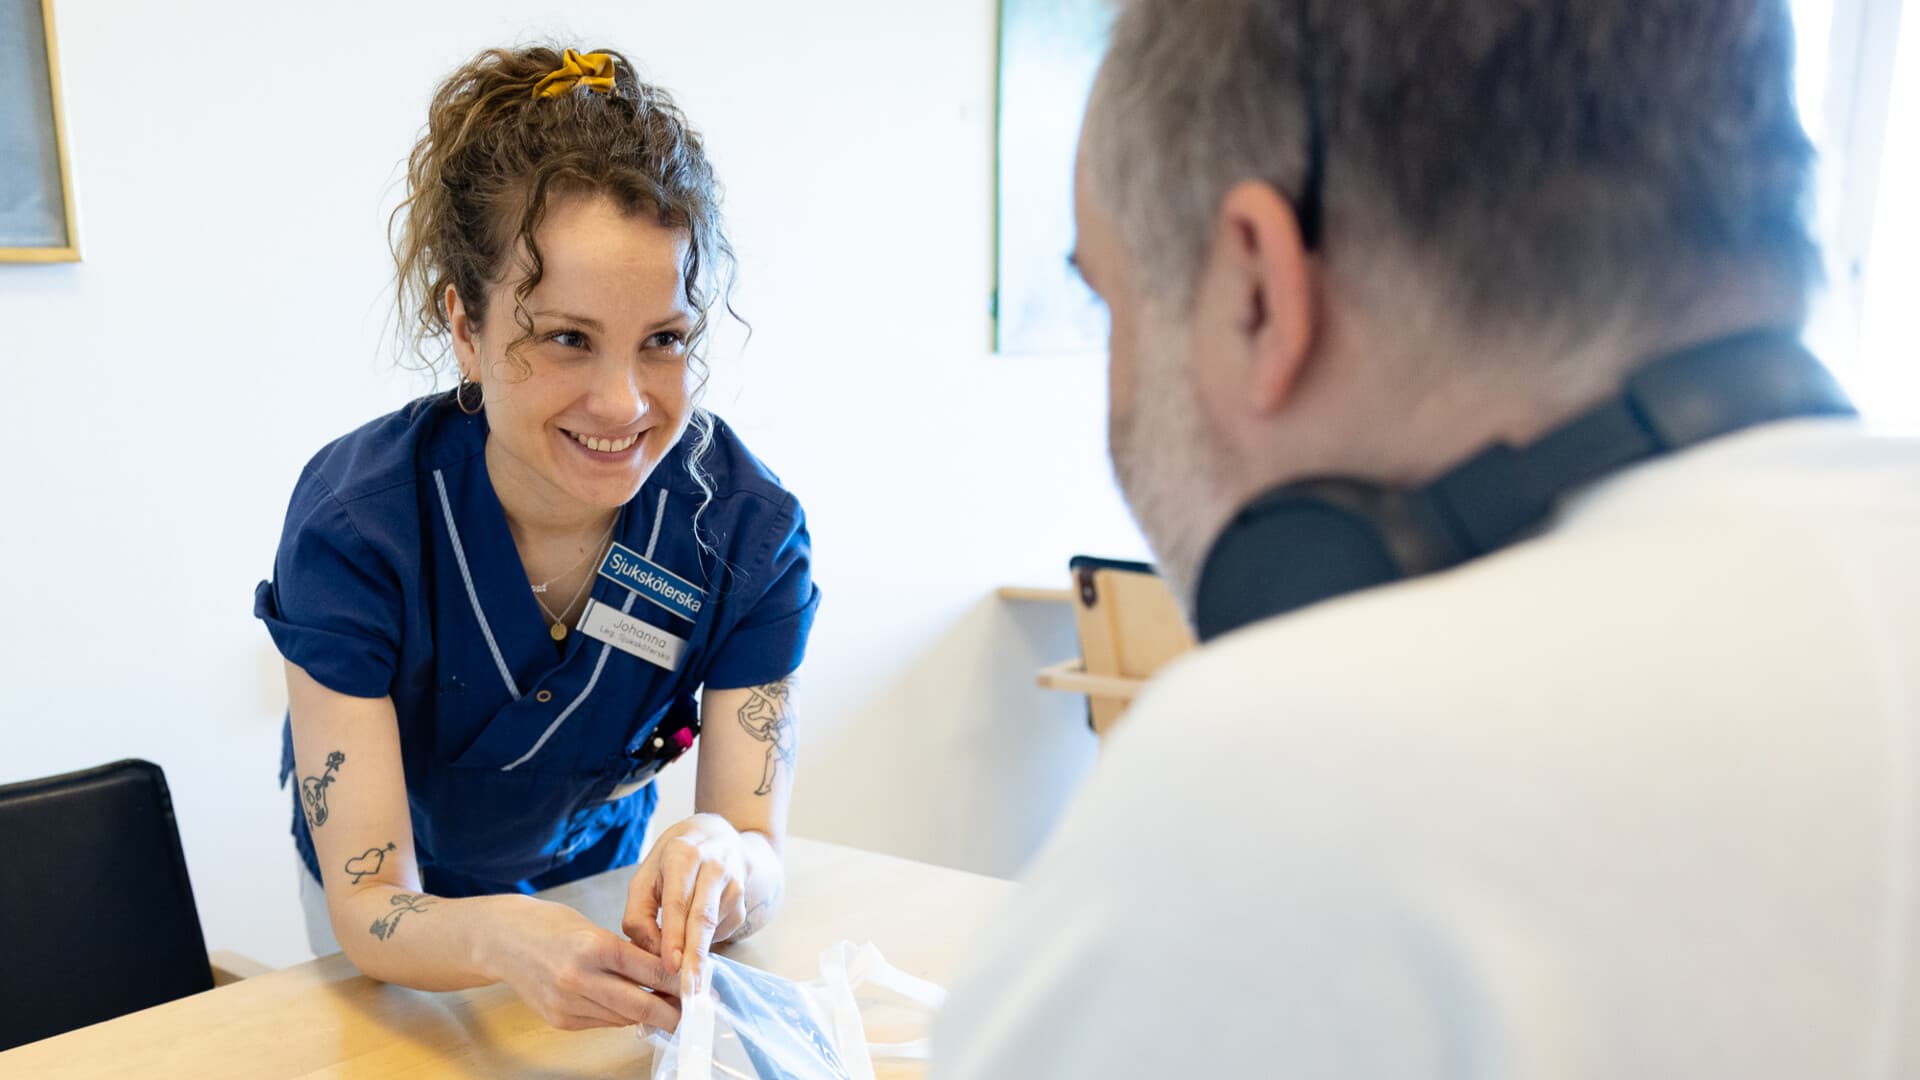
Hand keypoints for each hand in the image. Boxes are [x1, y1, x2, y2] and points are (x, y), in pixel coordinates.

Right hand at [483, 896, 680, 1030]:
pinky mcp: (559, 1020)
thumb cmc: (550, 926)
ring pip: (622, 1017)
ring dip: (648, 1015)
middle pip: (639, 1004)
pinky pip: (602, 1023)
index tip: (700, 987)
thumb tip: (664, 974)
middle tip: (695, 1013)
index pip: (649, 970)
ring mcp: (567, 1003)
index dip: (678, 981)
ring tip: (670, 1009)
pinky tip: (632, 1008)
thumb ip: (626, 953)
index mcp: (593, 946)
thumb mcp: (593, 927)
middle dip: (671, 1012)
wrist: (501, 940)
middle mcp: (579, 978)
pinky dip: (620, 1016)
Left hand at [622, 813, 750, 981]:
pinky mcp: (742, 902)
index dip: (674, 936)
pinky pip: (721, 931)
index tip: (670, 966)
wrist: (717, 835)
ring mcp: (734, 883)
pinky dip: (704, 941)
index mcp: (683, 855)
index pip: (678, 902)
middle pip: (703, 917)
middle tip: (688, 988)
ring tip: (684, 973)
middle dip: (695, 956)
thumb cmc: (672, 860)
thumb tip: (652, 953)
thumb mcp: (645, 876)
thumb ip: (638, 914)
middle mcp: (714, 865)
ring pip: (713, 928)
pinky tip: (695, 931)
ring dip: (696, 954)